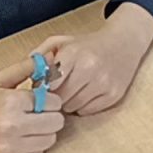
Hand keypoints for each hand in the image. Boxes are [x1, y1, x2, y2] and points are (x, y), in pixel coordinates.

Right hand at [0, 56, 64, 152]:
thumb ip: (26, 67)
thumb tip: (51, 58)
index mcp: (10, 103)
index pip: (54, 102)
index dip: (48, 100)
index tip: (38, 101)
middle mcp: (10, 128)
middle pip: (57, 122)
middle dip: (49, 116)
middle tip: (35, 115)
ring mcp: (9, 150)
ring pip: (50, 140)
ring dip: (42, 133)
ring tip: (26, 127)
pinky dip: (32, 149)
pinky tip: (18, 141)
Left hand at [33, 3, 152, 115]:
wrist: (125, 43)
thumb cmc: (89, 44)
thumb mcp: (62, 41)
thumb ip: (40, 55)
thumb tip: (27, 76)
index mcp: (75, 53)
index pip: (48, 82)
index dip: (42, 88)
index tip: (43, 87)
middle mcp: (90, 68)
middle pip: (59, 97)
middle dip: (54, 97)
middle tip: (57, 90)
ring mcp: (104, 83)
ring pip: (72, 107)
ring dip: (68, 103)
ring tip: (72, 90)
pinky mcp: (114, 95)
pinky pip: (87, 111)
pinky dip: (82, 106)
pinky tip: (86, 93)